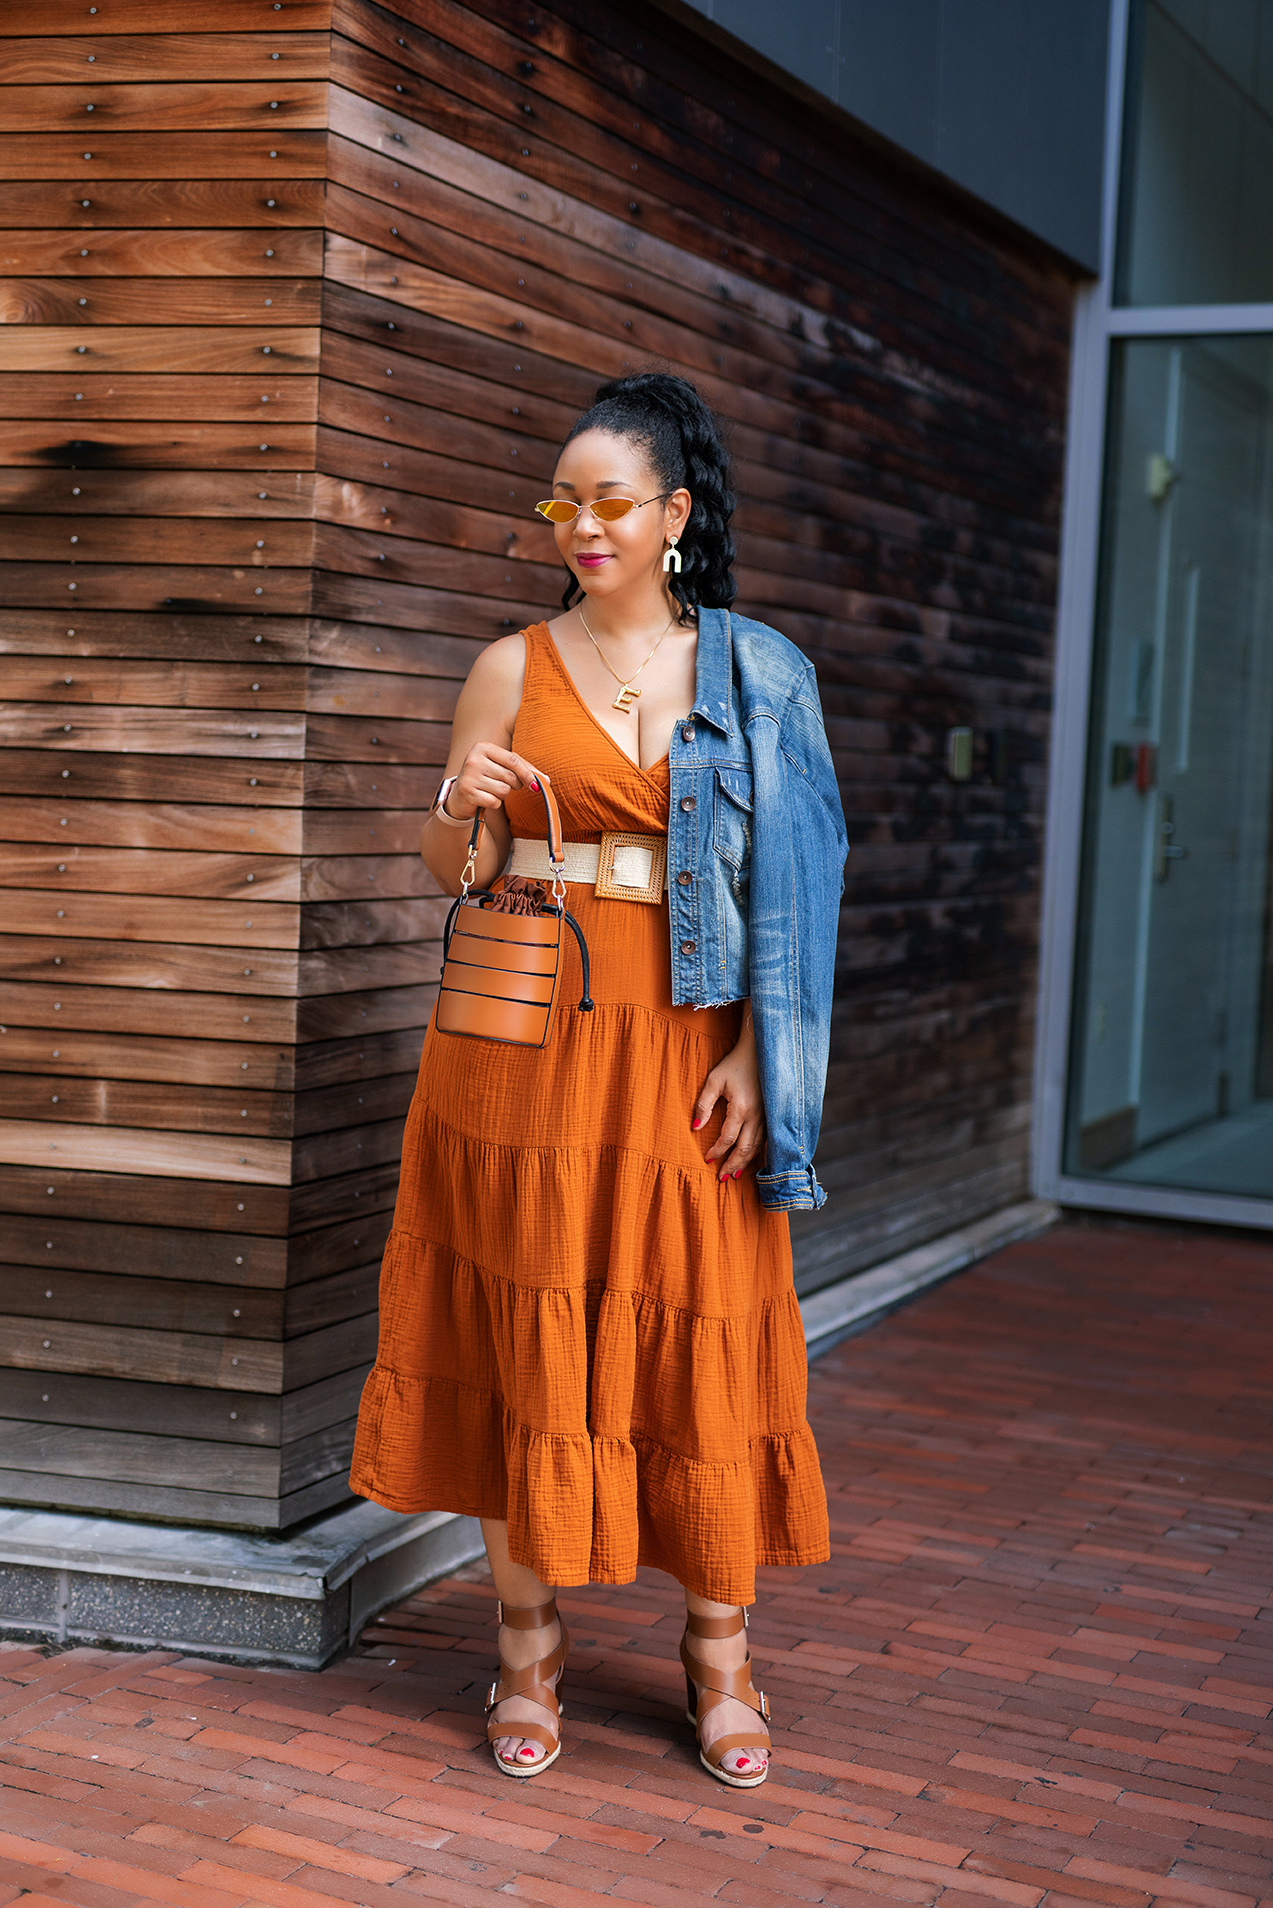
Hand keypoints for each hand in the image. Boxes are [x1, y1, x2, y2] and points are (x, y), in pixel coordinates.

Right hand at [443, 743, 540, 819]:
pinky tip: (484, 798)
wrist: (459, 796)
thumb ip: (523, 769)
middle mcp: (474, 759)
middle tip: (503, 785)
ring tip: (490, 790)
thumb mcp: (501, 767)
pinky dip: (494, 804)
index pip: (513, 760)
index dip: (528, 774)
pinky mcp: (467, 792)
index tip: (538, 785)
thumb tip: (545, 780)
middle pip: (510, 777)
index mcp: (483, 748)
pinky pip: (494, 802)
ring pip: (503, 790)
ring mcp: (469, 776)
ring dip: (502, 795)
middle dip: (514, 785)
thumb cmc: (486, 778)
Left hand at [693, 1015, 763, 1181]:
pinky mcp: (773, 1114)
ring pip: (758, 1146)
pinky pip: (766, 1139)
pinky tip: (751, 1158)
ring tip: (734, 1173)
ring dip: (746, 1162)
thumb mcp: (714, 1080)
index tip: (707, 1160)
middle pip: (745, 1148)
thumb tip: (695, 1127)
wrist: (760, 1053)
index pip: (727, 1138)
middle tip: (722, 1178)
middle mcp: (757, 1115)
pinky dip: (758, 1152)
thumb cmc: (734, 1065)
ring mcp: (768, 1116)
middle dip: (732, 1164)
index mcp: (741, 1108)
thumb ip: (703, 1105)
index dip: (717, 1152)